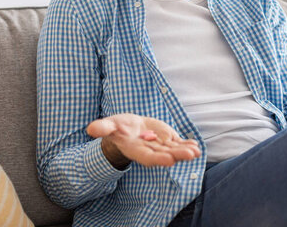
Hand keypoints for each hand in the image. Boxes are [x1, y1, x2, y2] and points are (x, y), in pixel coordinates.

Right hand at [86, 113, 200, 167]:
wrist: (128, 128)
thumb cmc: (117, 128)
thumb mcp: (109, 125)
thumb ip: (103, 128)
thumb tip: (90, 129)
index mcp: (136, 149)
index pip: (148, 157)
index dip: (158, 158)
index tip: (169, 160)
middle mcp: (150, 150)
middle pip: (164, 154)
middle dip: (177, 155)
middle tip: (190, 155)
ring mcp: (160, 145)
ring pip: (174, 150)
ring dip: (185, 151)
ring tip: (196, 151)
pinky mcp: (167, 140)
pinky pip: (178, 143)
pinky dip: (187, 144)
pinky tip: (195, 145)